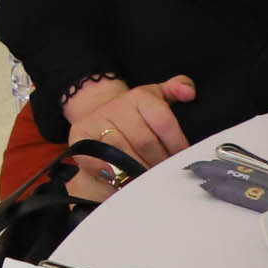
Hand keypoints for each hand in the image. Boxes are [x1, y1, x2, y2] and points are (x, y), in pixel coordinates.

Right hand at [64, 75, 198, 174]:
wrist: (99, 114)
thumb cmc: (135, 113)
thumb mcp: (156, 96)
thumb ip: (177, 89)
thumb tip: (188, 92)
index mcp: (139, 96)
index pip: (163, 122)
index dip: (175, 144)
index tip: (181, 157)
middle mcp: (116, 107)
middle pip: (145, 141)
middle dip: (158, 161)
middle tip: (165, 173)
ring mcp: (96, 122)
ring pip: (122, 152)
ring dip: (137, 170)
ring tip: (147, 179)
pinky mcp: (79, 138)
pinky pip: (94, 157)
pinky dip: (107, 171)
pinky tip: (119, 178)